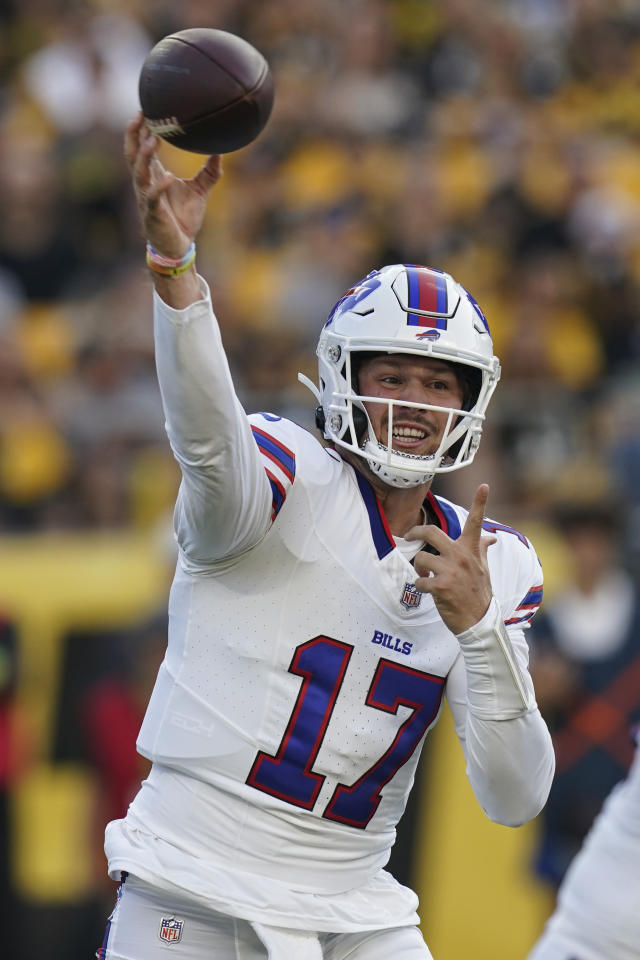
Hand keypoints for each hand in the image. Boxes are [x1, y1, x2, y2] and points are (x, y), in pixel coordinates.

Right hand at [124, 112, 222, 259]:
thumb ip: (209, 170)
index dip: (141, 127)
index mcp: (154, 174)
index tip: (148, 106)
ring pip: (139, 172)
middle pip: (132, 153)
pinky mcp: (153, 214)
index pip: (141, 145)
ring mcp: (147, 197)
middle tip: (142, 114)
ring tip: (152, 139)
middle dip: (134, 134)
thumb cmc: (184, 217)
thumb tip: (222, 151)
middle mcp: (145, 182)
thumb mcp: (200, 189)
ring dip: (144, 155)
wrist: (179, 247)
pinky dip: (159, 187)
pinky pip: (152, 198)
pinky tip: (167, 176)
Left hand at [406, 484, 496, 633]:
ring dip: (419, 568)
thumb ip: (482, 549)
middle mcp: (462, 557)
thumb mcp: (484, 568)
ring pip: (421, 558)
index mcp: (472, 550)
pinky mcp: (441, 587)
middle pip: (431, 532)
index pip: (477, 522)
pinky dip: (420, 585)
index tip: (484, 486)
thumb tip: (491, 536)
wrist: (479, 621)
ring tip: (425, 576)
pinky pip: (419, 580)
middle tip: (409, 535)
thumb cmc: (479, 593)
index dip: (481, 502)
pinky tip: (428, 590)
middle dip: (416, 532)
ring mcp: (451, 571)